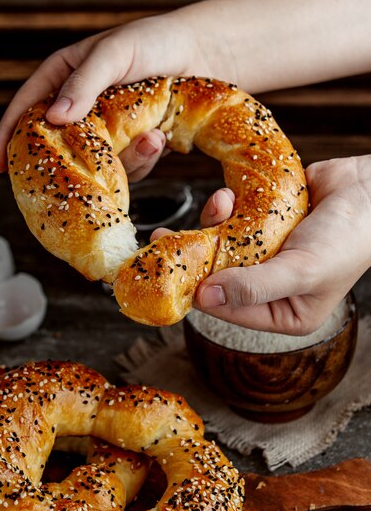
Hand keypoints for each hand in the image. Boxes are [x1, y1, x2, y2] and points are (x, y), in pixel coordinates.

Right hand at [0, 9, 209, 173]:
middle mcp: (81, 108)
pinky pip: (127, 167)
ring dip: (122, 159)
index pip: (27, 108)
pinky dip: (143, 159)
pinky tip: (160, 139)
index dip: (8, 136)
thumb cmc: (156, 42)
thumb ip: (84, 82)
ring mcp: (107, 132)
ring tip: (152, 136)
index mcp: (65, 78)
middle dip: (63, 166)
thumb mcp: (115, 52)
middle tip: (67, 181)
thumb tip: (54, 117)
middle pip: (56, 145)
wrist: (204, 56)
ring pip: (95, 163)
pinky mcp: (132, 148)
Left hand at [174, 155, 370, 334]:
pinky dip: (226, 208)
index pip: (228, 310)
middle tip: (163, 239)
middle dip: (194, 257)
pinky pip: (232, 221)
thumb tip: (205, 298)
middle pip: (218, 279)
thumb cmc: (347, 238)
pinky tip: (228, 196)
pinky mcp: (263, 227)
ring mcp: (265, 256)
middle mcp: (269, 289)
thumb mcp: (301, 271)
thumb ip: (253, 288)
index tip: (169, 274)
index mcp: (282, 313)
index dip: (198, 293)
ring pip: (221, 247)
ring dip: (213, 225)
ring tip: (219, 205)